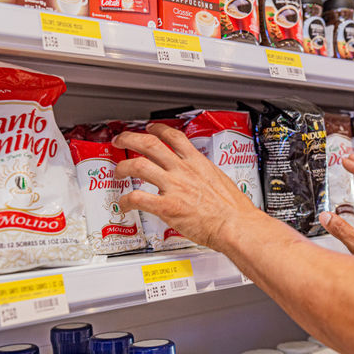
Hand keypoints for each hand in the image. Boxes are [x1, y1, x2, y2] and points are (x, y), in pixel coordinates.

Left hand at [112, 124, 259, 250]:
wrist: (235, 224)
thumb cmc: (233, 209)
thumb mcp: (220, 180)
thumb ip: (205, 175)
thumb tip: (200, 178)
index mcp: (197, 163)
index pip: (174, 137)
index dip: (158, 129)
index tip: (151, 129)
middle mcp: (183, 171)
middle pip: (150, 144)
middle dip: (130, 139)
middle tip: (121, 140)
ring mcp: (173, 187)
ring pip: (138, 166)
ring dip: (123, 166)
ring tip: (118, 171)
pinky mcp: (167, 206)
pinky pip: (138, 197)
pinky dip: (126, 200)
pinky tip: (124, 204)